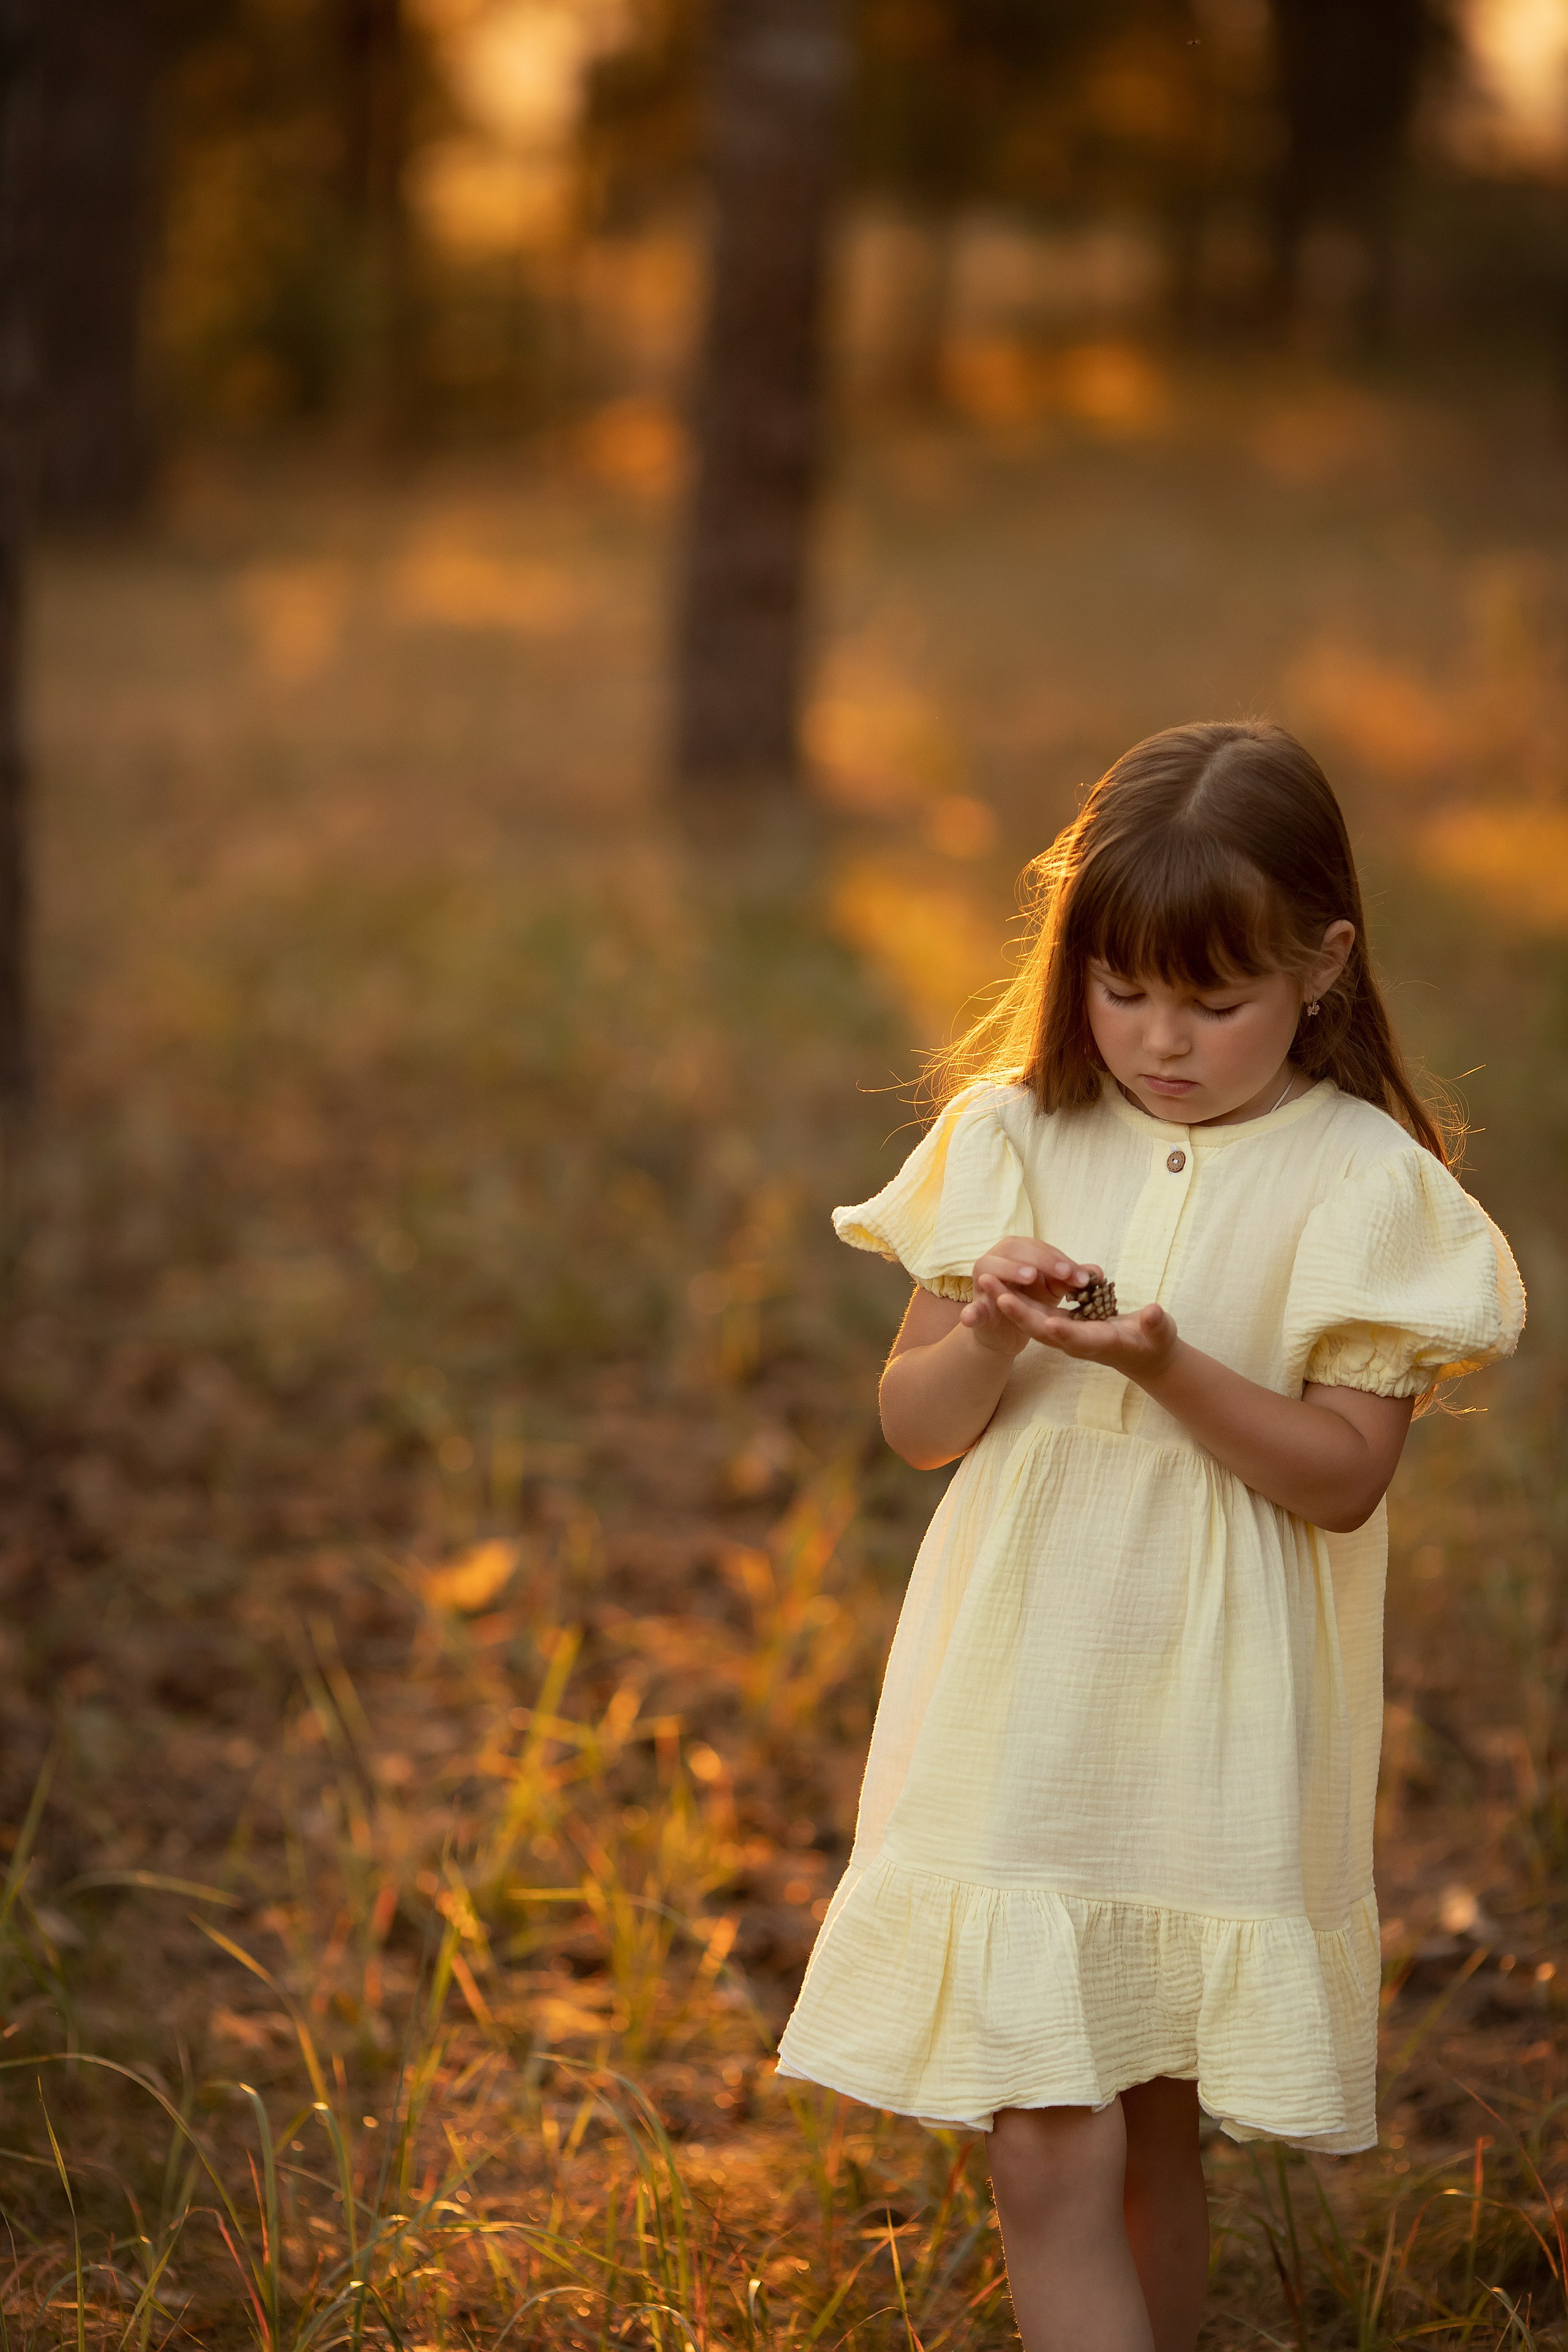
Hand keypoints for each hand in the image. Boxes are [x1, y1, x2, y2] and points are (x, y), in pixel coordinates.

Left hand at [962, 1238, 1180, 1378]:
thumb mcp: (1158, 1332)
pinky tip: (999, 1280)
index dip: (1062, 1331)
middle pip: (1042, 1329)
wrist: (1141, 1353)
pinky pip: (1033, 1311)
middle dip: (1019, 1313)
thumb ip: (1154, 1324)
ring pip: (1031, 1319)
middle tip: (995, 1293)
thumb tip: (1153, 1313)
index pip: (1077, 1338)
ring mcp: (1065, 1333)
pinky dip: (1016, 1298)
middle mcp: (1074, 1341)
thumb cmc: (1153, 1341)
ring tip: (987, 1279)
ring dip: (1009, 1302)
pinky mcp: (1061, 1323)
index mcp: (1098, 1343)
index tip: (1045, 1322)